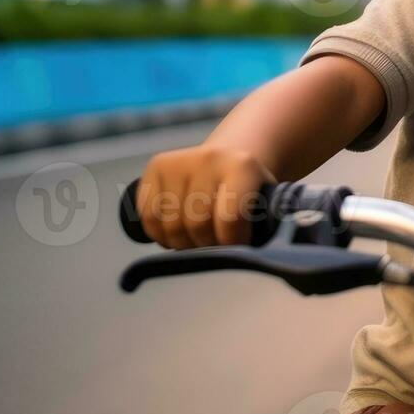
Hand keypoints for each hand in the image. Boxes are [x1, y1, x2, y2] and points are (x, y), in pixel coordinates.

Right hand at [135, 145, 274, 248]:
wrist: (227, 159)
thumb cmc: (248, 190)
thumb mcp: (265, 202)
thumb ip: (262, 224)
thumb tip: (250, 255)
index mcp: (242, 166)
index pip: (230, 217)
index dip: (232, 242)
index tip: (237, 248)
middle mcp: (209, 158)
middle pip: (197, 224)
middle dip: (206, 244)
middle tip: (215, 245)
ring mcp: (179, 162)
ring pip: (171, 224)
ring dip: (182, 243)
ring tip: (197, 240)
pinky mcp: (156, 167)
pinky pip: (149, 217)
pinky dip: (160, 234)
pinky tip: (175, 233)